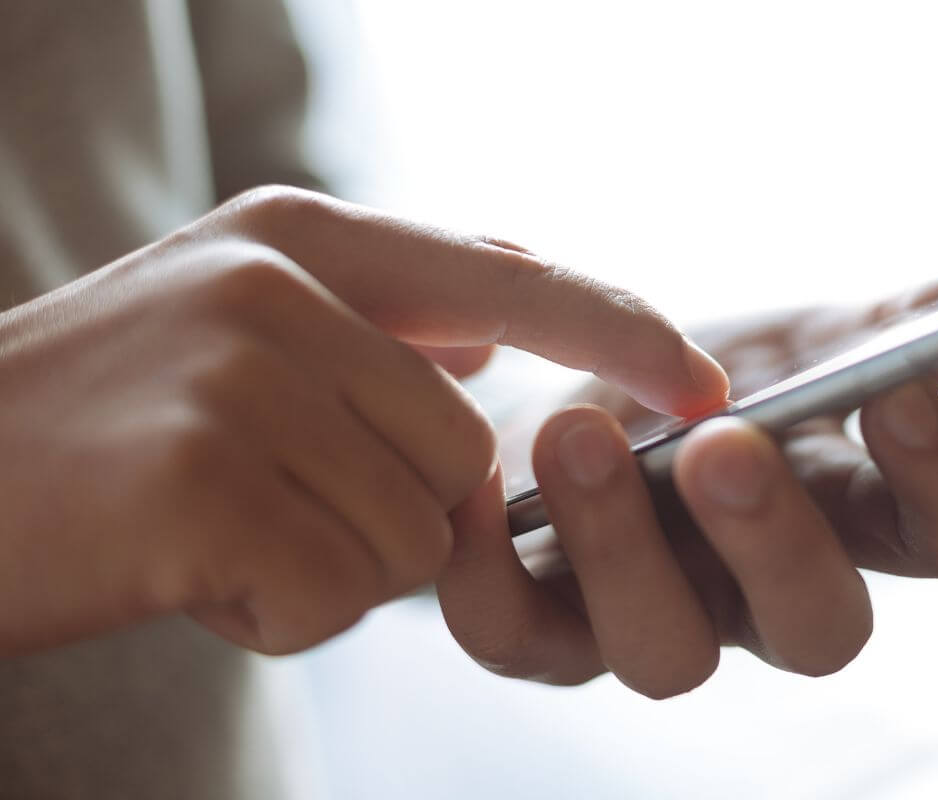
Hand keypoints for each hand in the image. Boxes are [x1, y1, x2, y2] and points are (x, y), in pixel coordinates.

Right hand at [0, 187, 728, 656]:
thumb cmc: (99, 420)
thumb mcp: (235, 323)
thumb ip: (379, 322)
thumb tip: (492, 351)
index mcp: (301, 236)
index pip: (510, 276)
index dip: (619, 332)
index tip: (706, 384)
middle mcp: (277, 286)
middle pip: (467, 453)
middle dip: (394, 511)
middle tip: (268, 500)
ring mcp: (238, 376)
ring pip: (412, 535)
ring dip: (329, 563)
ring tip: (215, 526)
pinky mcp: (202, 479)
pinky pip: (333, 595)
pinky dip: (275, 612)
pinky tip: (184, 567)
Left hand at [437, 278, 937, 697]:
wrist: (565, 400)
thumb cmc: (695, 376)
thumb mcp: (780, 339)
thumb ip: (869, 330)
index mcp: (841, 519)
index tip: (900, 386)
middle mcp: (758, 597)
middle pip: (816, 628)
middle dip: (774, 540)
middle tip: (722, 442)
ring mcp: (652, 624)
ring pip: (666, 654)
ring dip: (622, 546)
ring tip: (576, 433)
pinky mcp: (540, 634)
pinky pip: (511, 634)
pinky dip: (484, 566)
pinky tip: (473, 477)